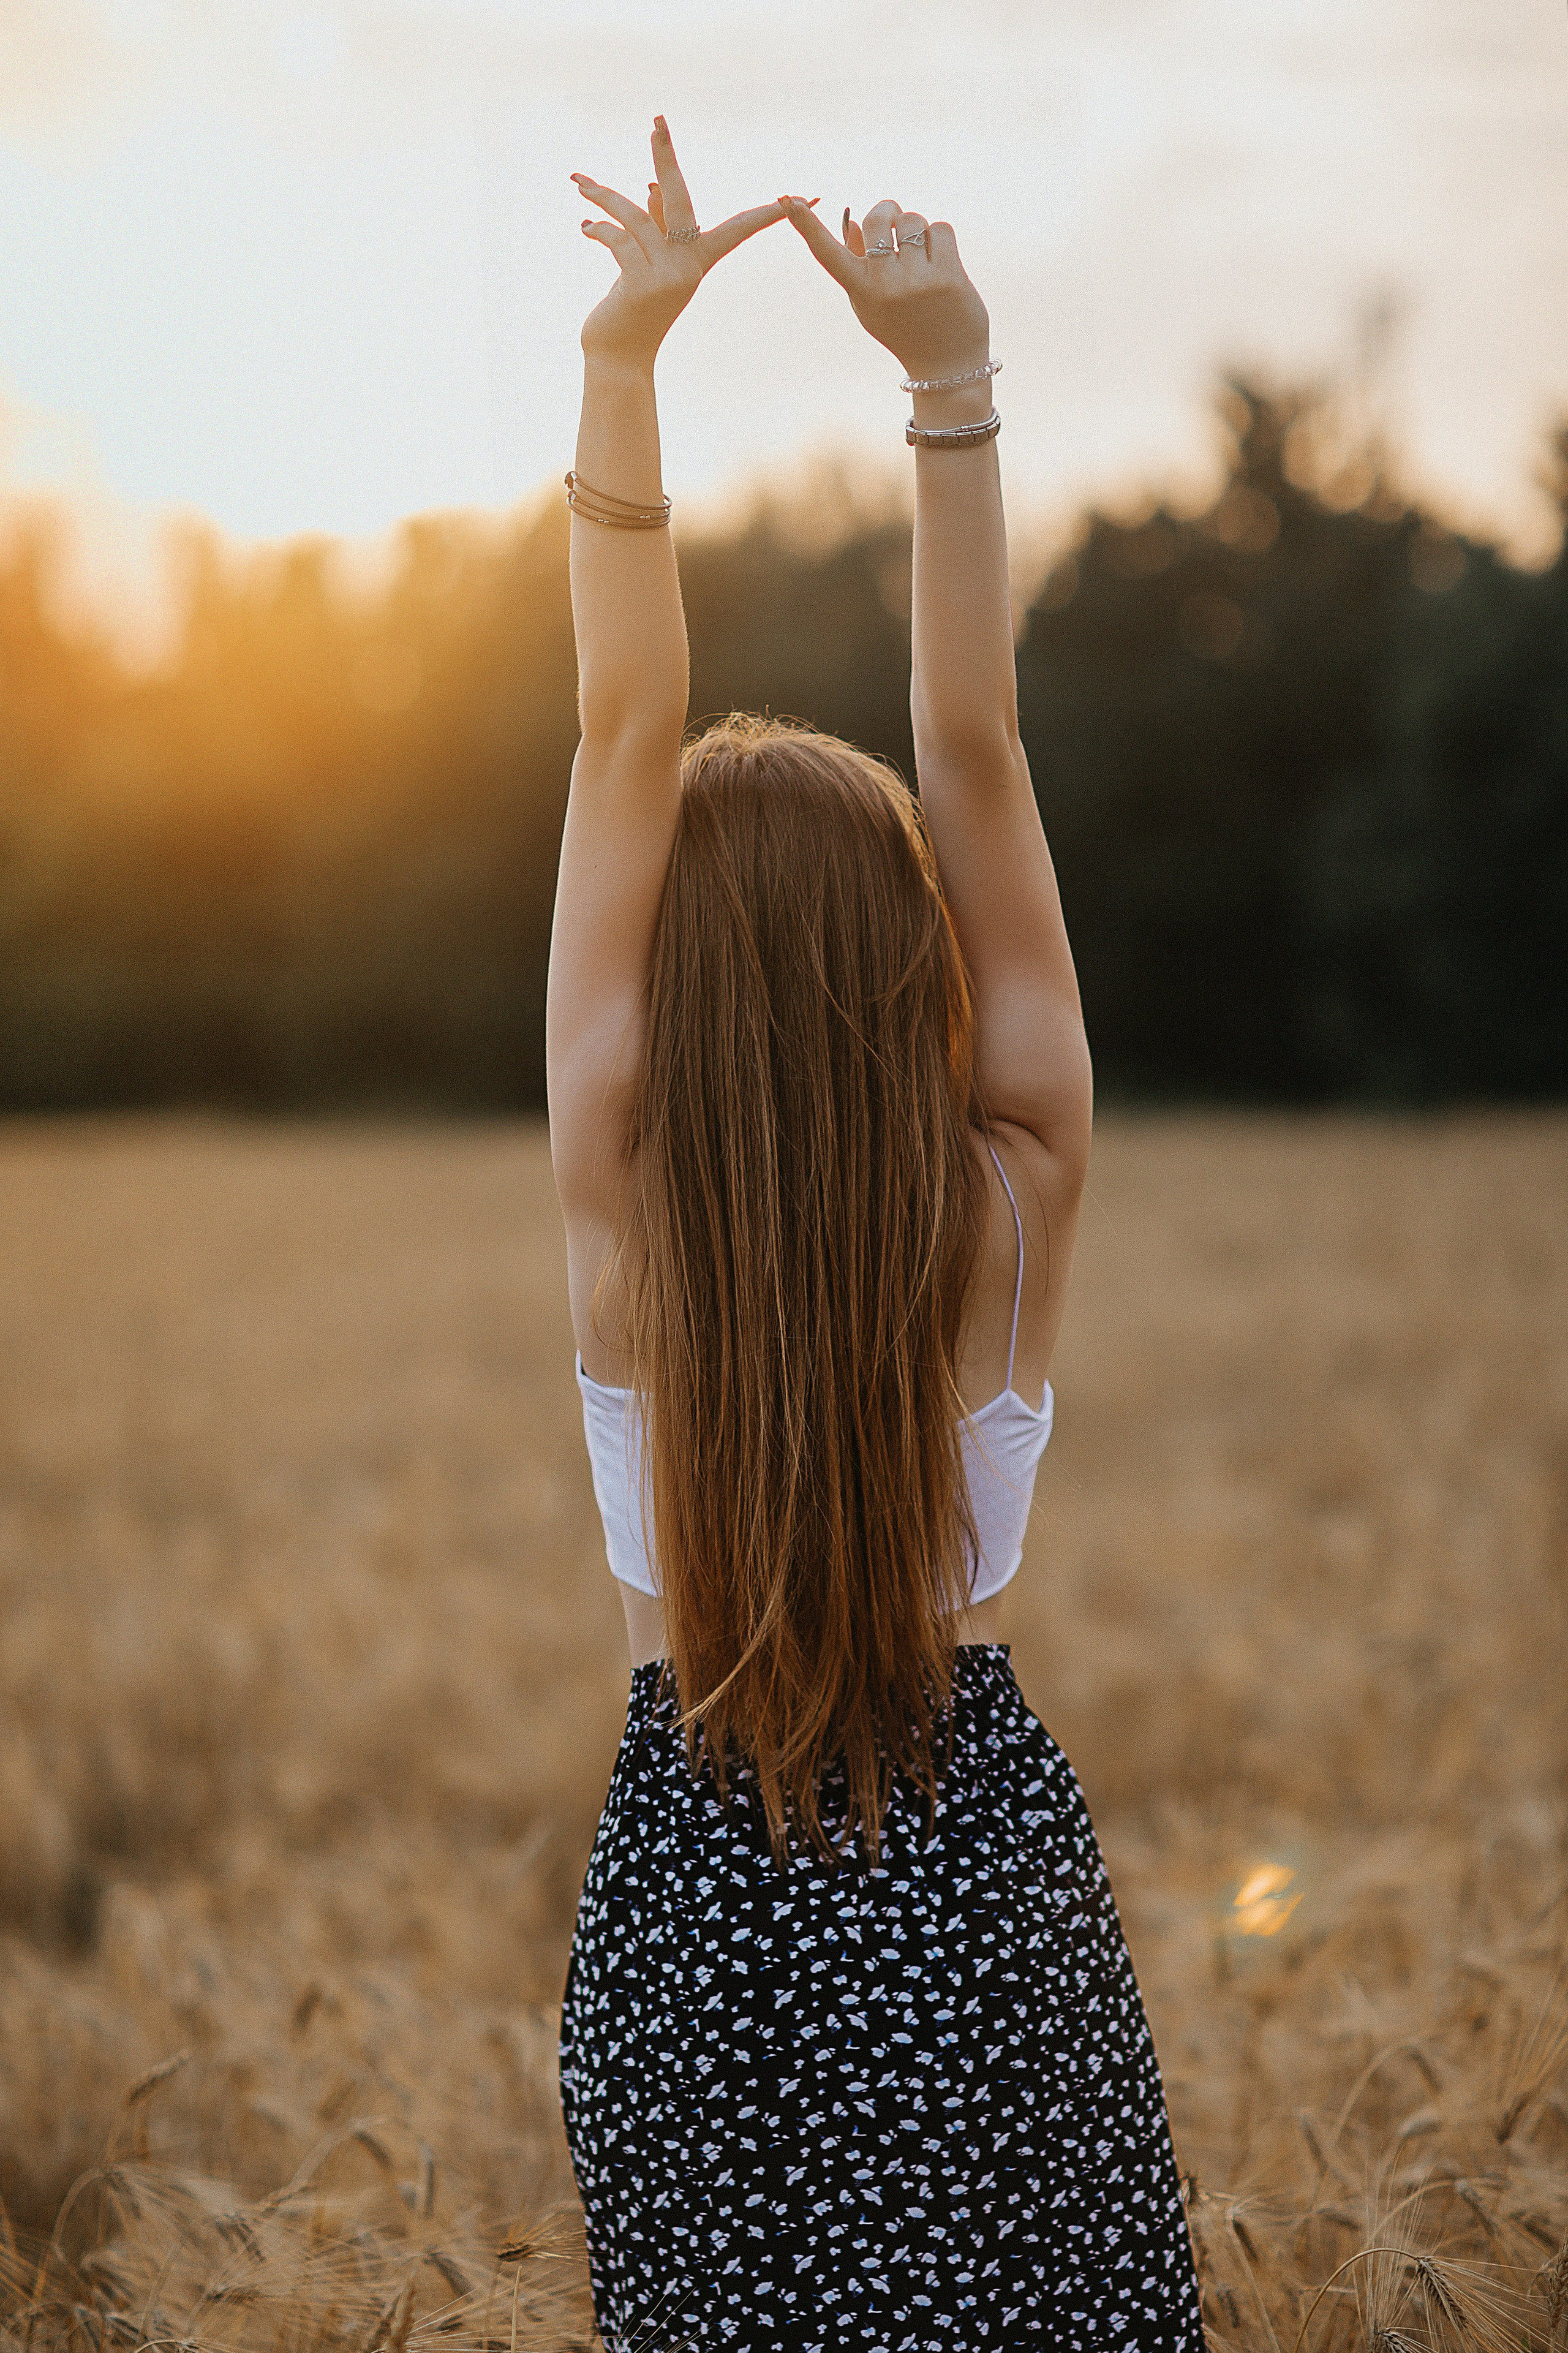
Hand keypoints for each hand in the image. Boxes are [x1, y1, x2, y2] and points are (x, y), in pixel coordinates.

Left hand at [575, 118, 802, 368]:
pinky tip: (585, 229)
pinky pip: (617, 239)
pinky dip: (597, 229)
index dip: (768, 213)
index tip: (802, 197)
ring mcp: (667, 276)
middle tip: (658, 120)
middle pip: (680, 197)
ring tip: (579, 183)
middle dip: (666, 155)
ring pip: (633, 216)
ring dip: (602, 197)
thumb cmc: (632, 312)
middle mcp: (689, 267)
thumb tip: (653, 186)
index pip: (741, 229)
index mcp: (698, 262)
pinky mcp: (642, 283)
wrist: (618, 359)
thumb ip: (654, 228)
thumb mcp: (647, 266)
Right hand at [779, 197, 989, 380]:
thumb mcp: (872, 303)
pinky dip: (941, 238)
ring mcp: (917, 282)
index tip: (787, 200)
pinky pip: (940, 229)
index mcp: (861, 293)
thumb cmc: (904, 328)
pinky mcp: (948, 277)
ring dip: (918, 228)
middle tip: (895, 220)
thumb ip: (859, 263)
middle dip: (889, 210)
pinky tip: (942, 261)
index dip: (806, 225)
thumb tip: (853, 219)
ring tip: (922, 251)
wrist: (946, 365)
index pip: (827, 254)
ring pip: (913, 220)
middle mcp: (885, 286)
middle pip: (879, 218)